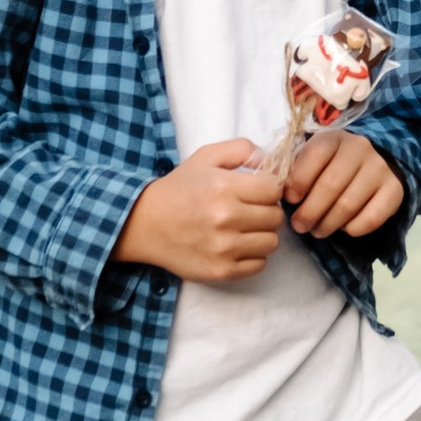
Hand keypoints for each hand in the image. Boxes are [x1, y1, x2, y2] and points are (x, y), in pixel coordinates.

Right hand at [114, 140, 282, 283]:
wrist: (145, 224)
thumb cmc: (179, 188)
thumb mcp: (206, 156)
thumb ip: (242, 150)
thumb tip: (272, 162)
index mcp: (224, 187)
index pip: (274, 190)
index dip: (269, 188)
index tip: (257, 191)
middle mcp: (225, 218)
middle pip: (276, 217)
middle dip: (266, 210)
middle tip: (249, 210)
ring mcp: (224, 248)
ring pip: (272, 242)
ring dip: (262, 234)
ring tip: (244, 228)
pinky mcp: (221, 271)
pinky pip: (260, 265)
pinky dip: (252, 256)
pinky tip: (236, 245)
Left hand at [282, 124, 405, 243]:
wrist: (377, 159)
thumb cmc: (333, 163)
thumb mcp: (314, 157)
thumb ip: (295, 169)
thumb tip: (278, 190)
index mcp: (334, 138)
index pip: (315, 155)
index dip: (298, 181)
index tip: (290, 199)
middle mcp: (360, 149)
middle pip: (330, 185)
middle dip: (309, 212)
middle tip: (299, 225)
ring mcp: (380, 169)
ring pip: (349, 205)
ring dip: (328, 224)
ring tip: (317, 231)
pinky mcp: (395, 190)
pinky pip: (372, 218)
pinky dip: (354, 229)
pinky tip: (345, 228)